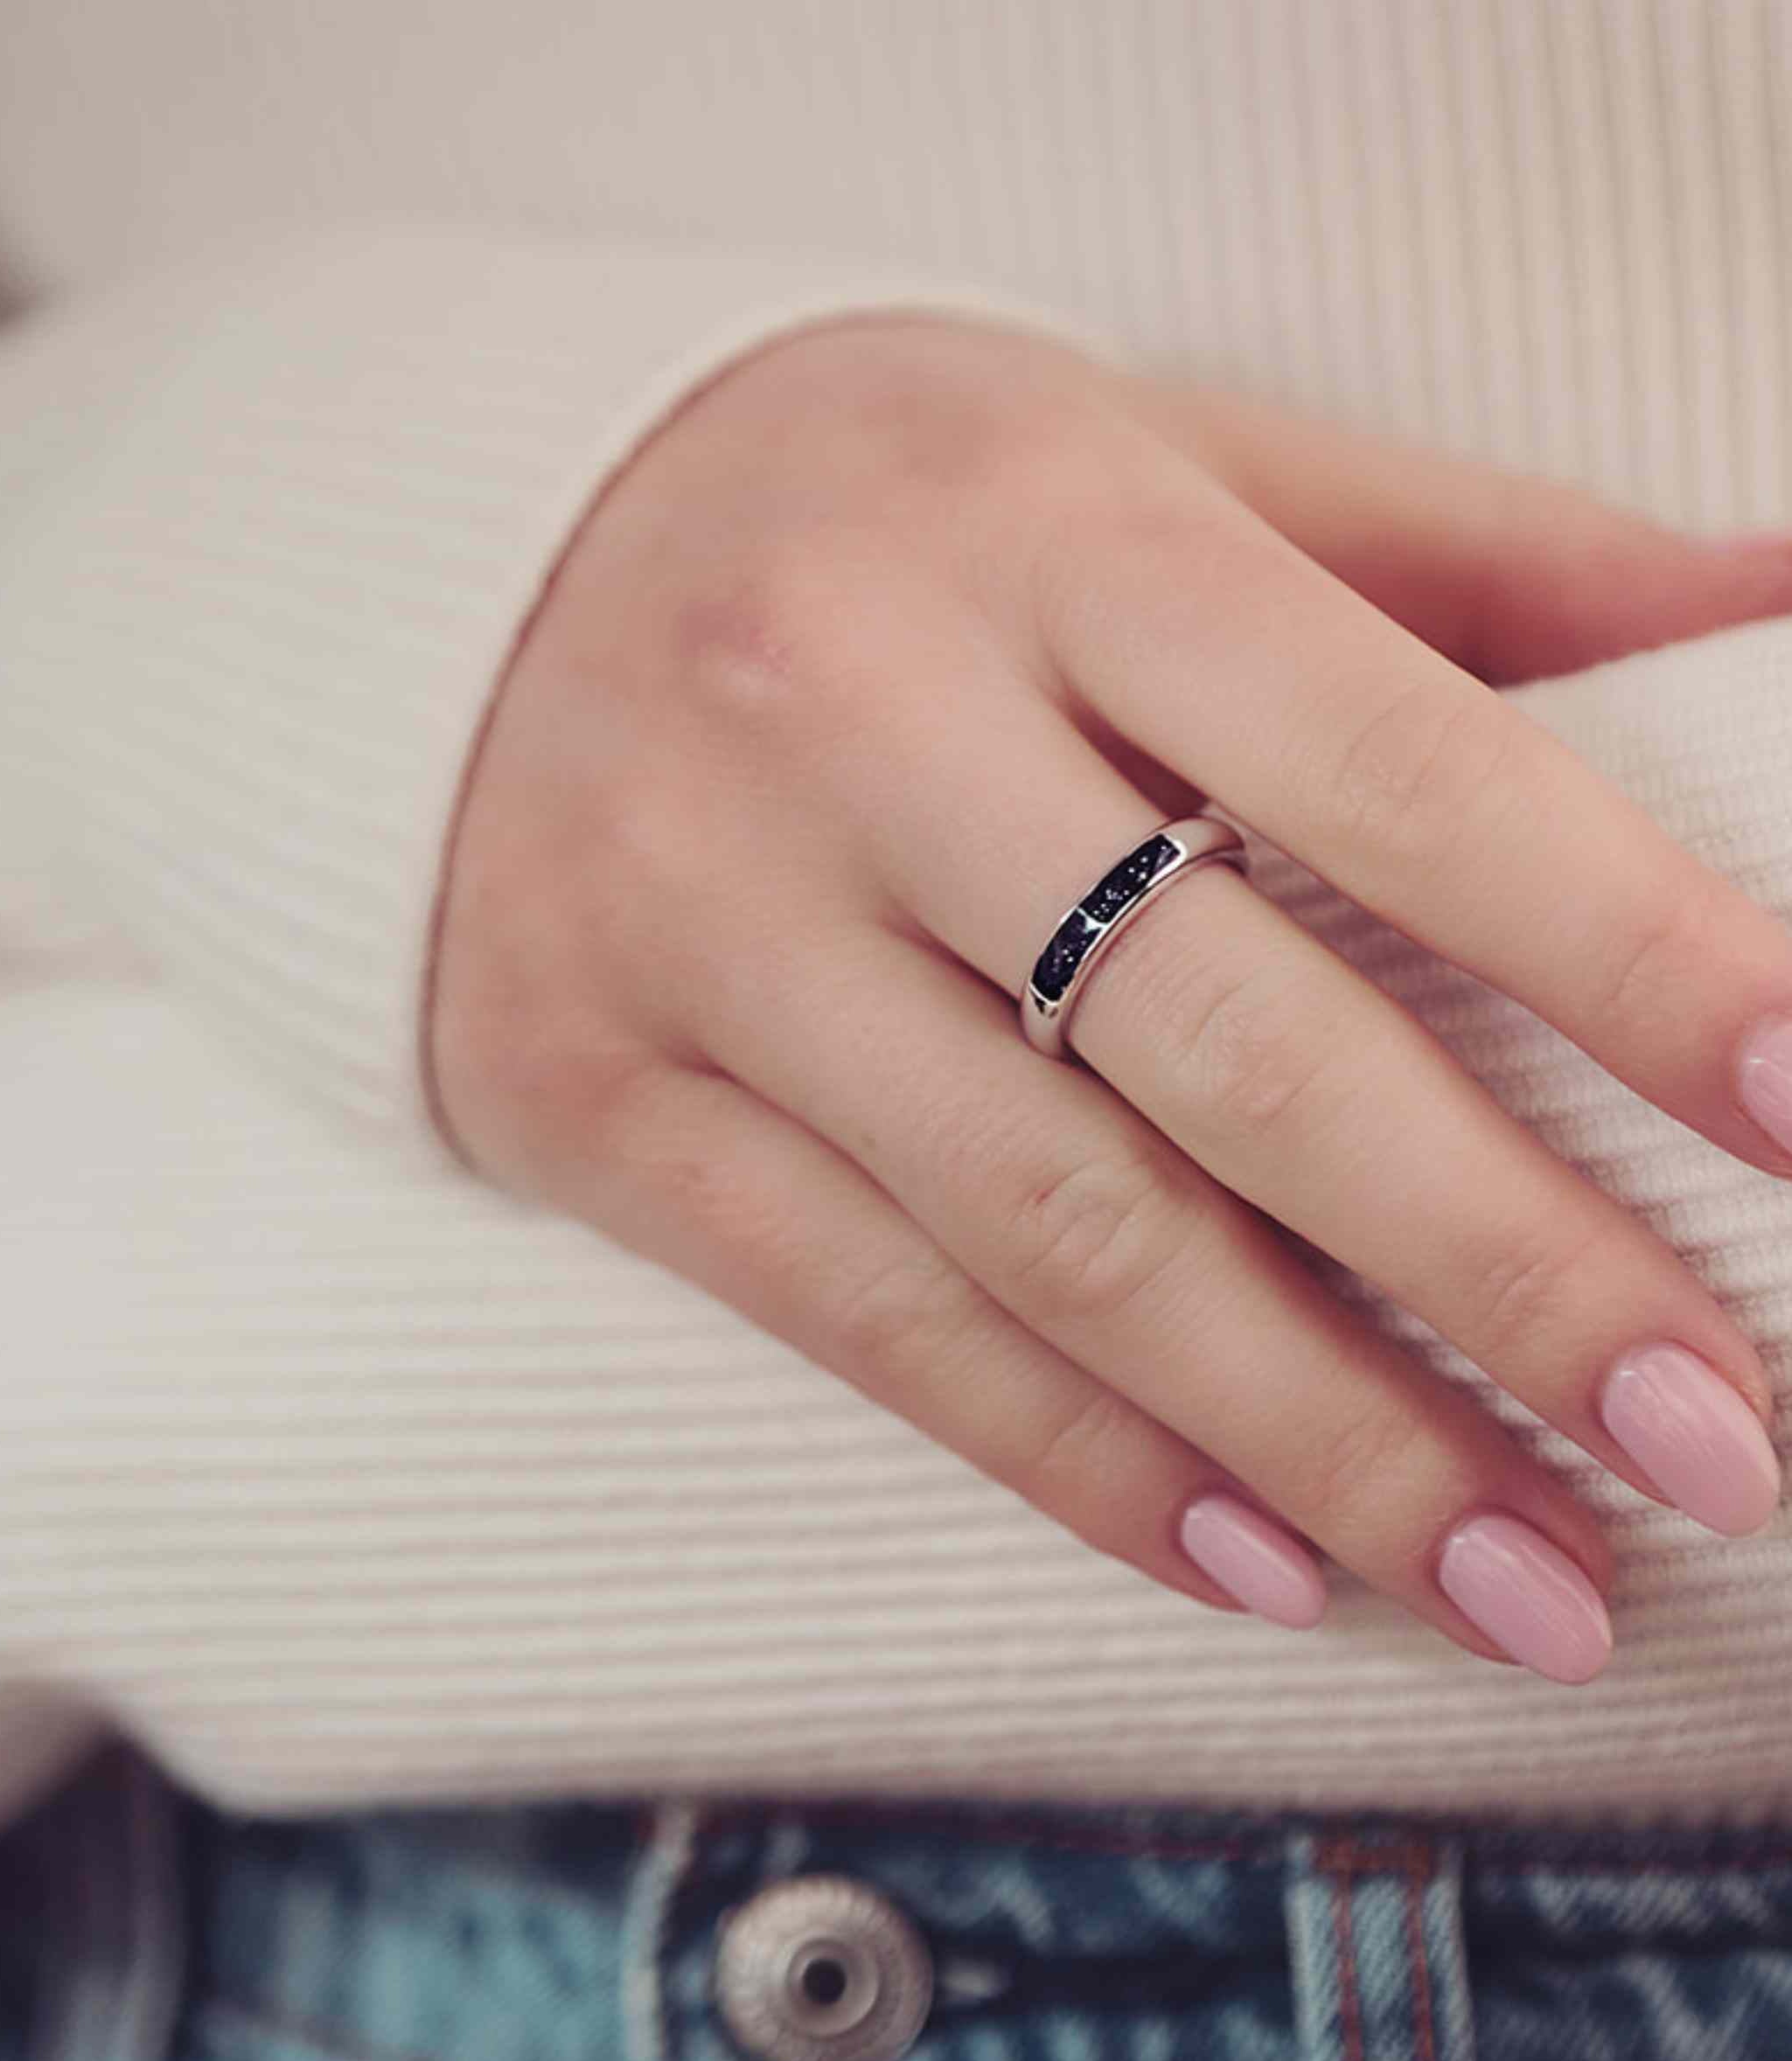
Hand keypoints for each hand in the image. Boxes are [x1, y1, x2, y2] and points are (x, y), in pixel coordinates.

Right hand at [428, 313, 1791, 1681]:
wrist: (428, 575)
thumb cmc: (862, 515)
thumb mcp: (1133, 458)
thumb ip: (1455, 557)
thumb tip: (1779, 621)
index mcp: (1040, 525)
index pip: (1386, 756)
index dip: (1619, 947)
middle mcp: (854, 721)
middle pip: (1233, 1046)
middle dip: (1503, 1274)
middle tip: (1715, 1445)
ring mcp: (699, 925)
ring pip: (1052, 1233)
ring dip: (1316, 1438)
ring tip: (1525, 1578)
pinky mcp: (593, 1096)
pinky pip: (862, 1317)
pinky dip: (1075, 1459)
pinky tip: (1255, 1562)